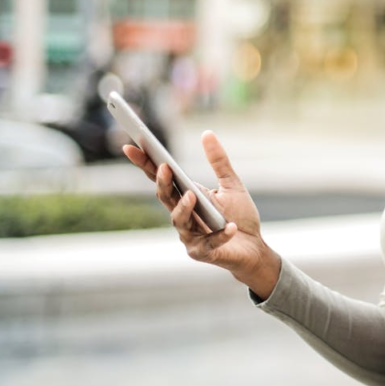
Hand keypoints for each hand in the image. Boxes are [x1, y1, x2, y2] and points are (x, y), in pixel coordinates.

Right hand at [123, 130, 280, 293]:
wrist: (254, 247)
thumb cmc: (240, 216)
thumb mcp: (232, 184)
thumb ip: (219, 161)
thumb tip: (207, 133)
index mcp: (186, 197)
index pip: (162, 179)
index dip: (145, 163)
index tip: (131, 145)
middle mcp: (183, 216)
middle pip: (165, 197)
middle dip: (162, 183)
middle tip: (164, 167)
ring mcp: (190, 236)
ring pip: (179, 221)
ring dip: (183, 208)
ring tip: (192, 195)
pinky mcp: (203, 252)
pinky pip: (209, 243)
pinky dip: (220, 235)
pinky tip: (231, 227)